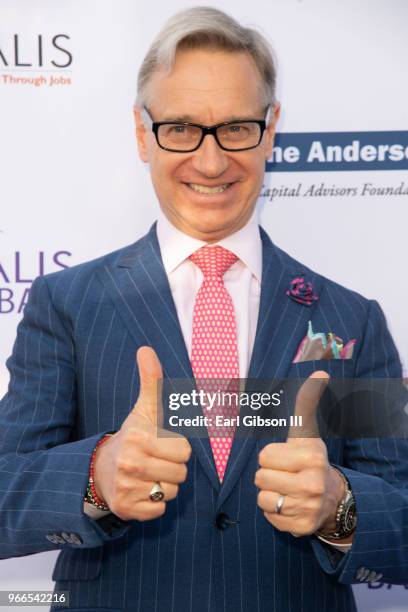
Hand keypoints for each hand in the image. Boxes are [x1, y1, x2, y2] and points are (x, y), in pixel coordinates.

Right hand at [92, 346, 191, 520]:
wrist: (101, 469)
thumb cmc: (133, 436)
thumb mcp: (144, 409)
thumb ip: (151, 380)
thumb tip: (146, 348)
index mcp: (138, 437)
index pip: (184, 450)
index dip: (177, 448)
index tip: (161, 444)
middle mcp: (129, 462)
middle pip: (180, 473)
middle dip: (173, 467)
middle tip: (155, 460)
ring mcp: (126, 487)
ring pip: (171, 491)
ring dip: (165, 485)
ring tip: (148, 475)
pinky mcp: (126, 509)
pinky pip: (160, 509)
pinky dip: (155, 503)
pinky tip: (142, 491)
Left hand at [255, 372, 345, 536]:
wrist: (332, 497)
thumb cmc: (309, 459)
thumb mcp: (306, 431)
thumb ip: (307, 402)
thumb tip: (320, 372)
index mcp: (311, 456)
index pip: (264, 456)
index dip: (270, 456)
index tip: (286, 458)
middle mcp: (312, 483)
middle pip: (260, 477)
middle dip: (268, 475)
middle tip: (285, 475)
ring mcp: (308, 508)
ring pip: (263, 499)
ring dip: (270, 494)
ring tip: (286, 490)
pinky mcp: (300, 528)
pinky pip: (269, 517)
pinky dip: (275, 512)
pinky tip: (289, 505)